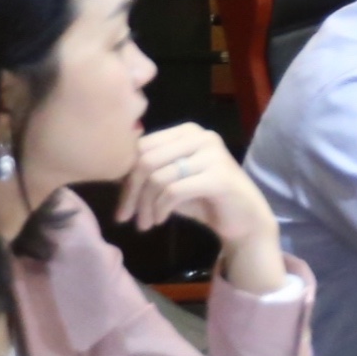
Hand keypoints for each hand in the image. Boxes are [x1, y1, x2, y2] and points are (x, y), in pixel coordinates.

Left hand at [117, 125, 287, 291]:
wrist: (245, 220)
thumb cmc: (205, 200)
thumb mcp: (171, 182)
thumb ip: (148, 172)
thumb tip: (111, 172)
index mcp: (187, 131)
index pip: (141, 146)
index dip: (125, 176)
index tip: (122, 204)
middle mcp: (201, 136)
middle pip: (146, 159)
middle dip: (131, 192)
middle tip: (126, 217)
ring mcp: (213, 154)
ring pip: (158, 177)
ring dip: (145, 206)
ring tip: (145, 223)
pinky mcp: (219, 176)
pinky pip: (174, 191)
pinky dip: (161, 209)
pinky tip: (161, 220)